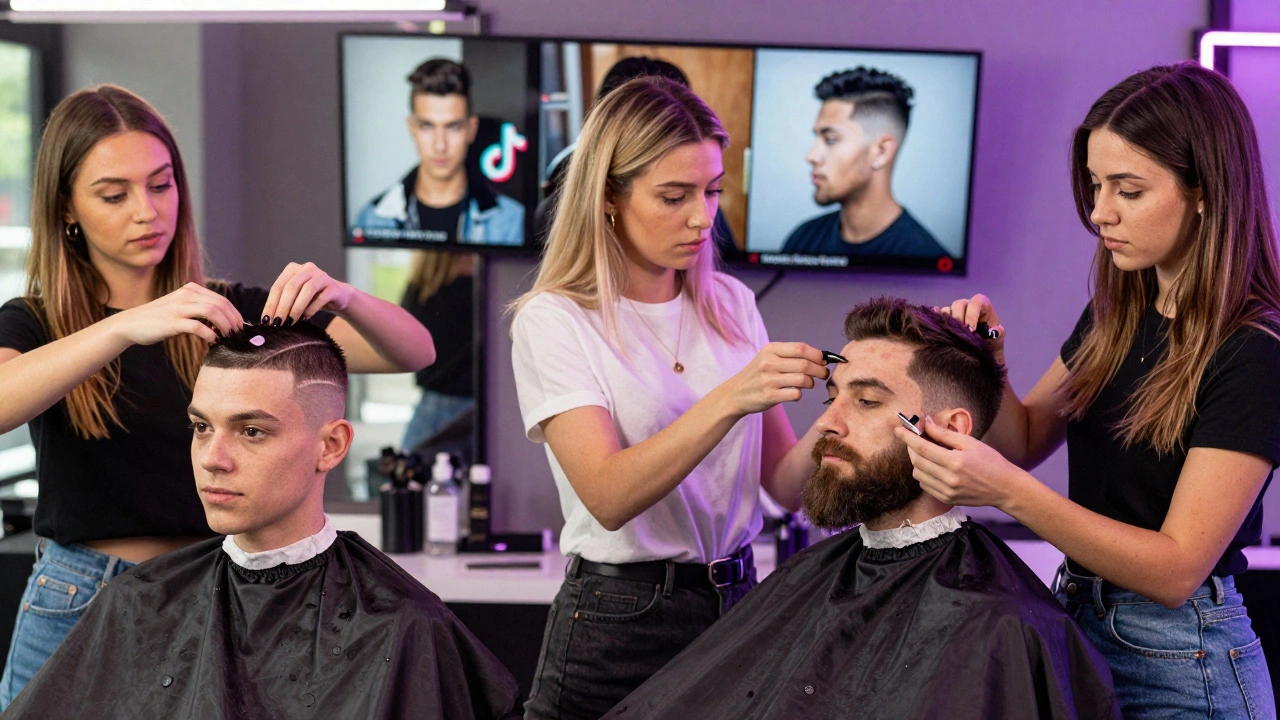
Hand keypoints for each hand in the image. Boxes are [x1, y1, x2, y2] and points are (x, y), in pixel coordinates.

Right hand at [110, 282, 243, 344]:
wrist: (130, 324)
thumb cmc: (158, 320)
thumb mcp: (180, 308)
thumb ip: (198, 310)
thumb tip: (223, 324)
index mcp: (190, 290)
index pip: (221, 300)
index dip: (235, 314)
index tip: (240, 327)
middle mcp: (186, 295)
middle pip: (221, 305)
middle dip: (234, 321)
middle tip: (238, 335)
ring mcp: (179, 307)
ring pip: (213, 312)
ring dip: (225, 326)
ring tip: (229, 337)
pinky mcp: (172, 322)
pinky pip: (198, 327)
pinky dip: (210, 334)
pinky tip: (213, 342)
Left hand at [260, 262, 353, 325]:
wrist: (337, 296)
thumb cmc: (311, 298)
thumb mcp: (295, 297)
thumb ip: (283, 302)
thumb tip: (268, 320)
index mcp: (293, 269)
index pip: (278, 286)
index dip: (271, 304)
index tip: (266, 320)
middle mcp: (307, 269)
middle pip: (291, 287)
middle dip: (282, 307)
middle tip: (277, 323)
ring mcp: (321, 276)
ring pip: (307, 290)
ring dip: (296, 308)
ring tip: (290, 322)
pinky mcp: (333, 286)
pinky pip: (321, 298)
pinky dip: (311, 310)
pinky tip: (305, 318)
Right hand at [720, 342, 827, 416]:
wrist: (735, 394)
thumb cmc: (758, 374)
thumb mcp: (768, 357)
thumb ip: (790, 355)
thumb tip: (821, 357)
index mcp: (770, 350)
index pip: (801, 348)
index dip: (818, 355)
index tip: (824, 361)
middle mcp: (768, 363)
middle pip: (805, 364)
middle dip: (820, 370)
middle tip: (824, 374)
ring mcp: (768, 380)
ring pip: (803, 380)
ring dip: (811, 383)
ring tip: (809, 383)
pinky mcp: (769, 396)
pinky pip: (795, 394)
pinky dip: (799, 394)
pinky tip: (794, 392)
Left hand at [893, 416, 1024, 508]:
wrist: (1005, 487)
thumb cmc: (990, 461)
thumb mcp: (970, 443)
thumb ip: (945, 434)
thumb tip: (926, 423)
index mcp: (954, 462)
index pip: (922, 447)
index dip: (907, 437)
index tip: (898, 429)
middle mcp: (948, 479)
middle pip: (917, 461)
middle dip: (911, 448)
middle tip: (913, 438)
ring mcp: (947, 491)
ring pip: (918, 474)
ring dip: (917, 462)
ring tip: (927, 453)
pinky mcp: (947, 499)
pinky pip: (925, 485)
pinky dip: (924, 474)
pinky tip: (933, 467)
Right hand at [934, 293, 1004, 357]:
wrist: (981, 352)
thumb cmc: (991, 342)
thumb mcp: (998, 339)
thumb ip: (999, 334)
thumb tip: (995, 331)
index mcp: (982, 305)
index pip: (976, 302)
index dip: (972, 314)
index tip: (971, 330)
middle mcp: (967, 305)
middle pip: (959, 304)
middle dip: (959, 318)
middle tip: (960, 334)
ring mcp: (955, 311)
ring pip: (947, 310)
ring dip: (948, 322)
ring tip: (952, 335)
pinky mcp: (945, 319)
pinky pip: (938, 316)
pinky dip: (938, 322)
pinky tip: (940, 330)